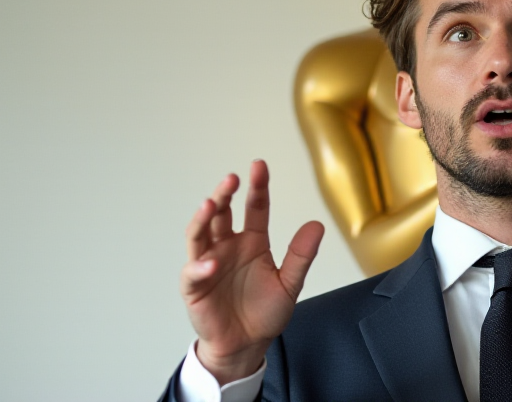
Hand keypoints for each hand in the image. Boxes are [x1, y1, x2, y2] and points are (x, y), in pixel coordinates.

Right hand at [180, 160, 324, 383]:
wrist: (246, 345)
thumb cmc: (264, 313)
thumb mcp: (289, 283)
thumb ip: (301, 256)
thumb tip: (317, 226)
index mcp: (252, 242)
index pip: (255, 208)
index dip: (257, 188)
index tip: (259, 166)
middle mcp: (228, 246)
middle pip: (222, 213)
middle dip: (225, 194)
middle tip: (232, 179)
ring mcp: (209, 263)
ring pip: (200, 233)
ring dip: (203, 218)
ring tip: (211, 204)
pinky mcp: (195, 286)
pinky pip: (193, 271)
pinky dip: (201, 265)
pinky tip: (212, 261)